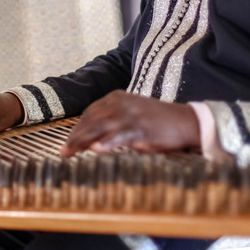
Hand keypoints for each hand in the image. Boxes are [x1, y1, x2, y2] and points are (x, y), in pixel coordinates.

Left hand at [59, 90, 200, 156]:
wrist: (186, 121)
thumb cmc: (157, 121)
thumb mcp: (131, 113)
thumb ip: (112, 119)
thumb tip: (90, 137)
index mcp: (117, 97)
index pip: (90, 113)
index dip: (77, 128)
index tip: (67, 142)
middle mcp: (121, 103)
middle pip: (92, 120)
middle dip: (76, 136)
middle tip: (63, 152)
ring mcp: (132, 115)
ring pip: (101, 127)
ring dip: (84, 141)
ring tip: (71, 152)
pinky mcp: (143, 128)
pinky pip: (121, 136)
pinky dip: (107, 142)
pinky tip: (96, 149)